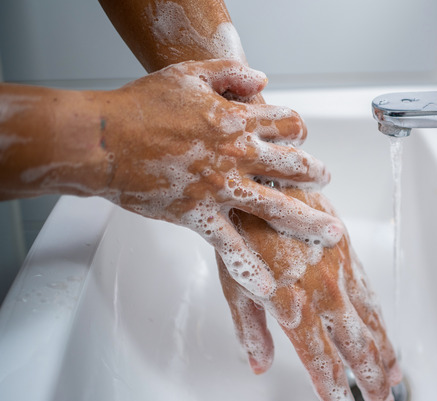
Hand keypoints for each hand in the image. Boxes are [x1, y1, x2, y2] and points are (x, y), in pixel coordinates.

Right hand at [98, 59, 343, 296]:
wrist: (103, 141)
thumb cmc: (141, 105)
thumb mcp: (190, 74)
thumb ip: (230, 73)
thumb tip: (262, 79)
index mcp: (237, 120)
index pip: (287, 124)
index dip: (299, 130)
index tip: (301, 136)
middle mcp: (237, 155)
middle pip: (293, 165)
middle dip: (315, 174)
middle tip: (326, 180)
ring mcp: (221, 188)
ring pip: (278, 207)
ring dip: (308, 221)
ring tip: (331, 233)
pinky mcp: (198, 215)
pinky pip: (230, 247)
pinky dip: (249, 269)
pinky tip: (268, 289)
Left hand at [217, 190, 401, 400]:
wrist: (265, 178)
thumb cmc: (242, 226)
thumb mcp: (235, 282)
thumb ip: (251, 327)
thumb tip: (258, 363)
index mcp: (294, 305)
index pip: (322, 364)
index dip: (336, 396)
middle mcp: (324, 292)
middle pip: (357, 348)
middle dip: (372, 381)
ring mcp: (340, 272)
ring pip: (370, 322)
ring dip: (384, 352)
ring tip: (394, 377)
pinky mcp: (347, 252)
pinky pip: (369, 293)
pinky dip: (380, 318)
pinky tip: (385, 331)